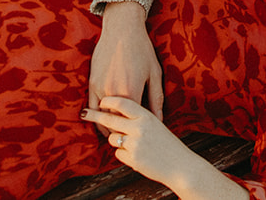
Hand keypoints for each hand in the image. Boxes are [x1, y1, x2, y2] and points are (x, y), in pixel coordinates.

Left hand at [82, 96, 196, 183]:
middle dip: (95, 115)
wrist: (181, 165)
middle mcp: (139, 128)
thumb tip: (119, 112)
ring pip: (113, 137)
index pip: (123, 103)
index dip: (109, 100)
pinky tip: (137, 156)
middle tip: (84, 113)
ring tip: (132, 144)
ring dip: (116, 140)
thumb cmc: (168, 144)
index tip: (101, 100)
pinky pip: (118, 153)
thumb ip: (140, 118)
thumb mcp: (156, 125)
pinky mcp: (132, 158)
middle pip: (110, 118)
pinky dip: (124, 154)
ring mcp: (135, 143)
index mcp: (147, 116)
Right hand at [88, 2, 163, 127]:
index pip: (134, 121)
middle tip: (130, 137)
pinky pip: (92, 107)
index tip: (143, 133)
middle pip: (117, 123)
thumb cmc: (142, 50)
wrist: (122, 29)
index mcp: (131, 92)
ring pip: (103, 117)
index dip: (138, 128)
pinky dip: (97, 116)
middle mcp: (113, 93)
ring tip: (118, 132)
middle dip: (124, 131)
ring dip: (110, 126)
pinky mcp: (92, 83)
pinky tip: (104, 121)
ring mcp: (100, 88)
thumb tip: (160, 120)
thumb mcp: (154, 74)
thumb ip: (156, 100)